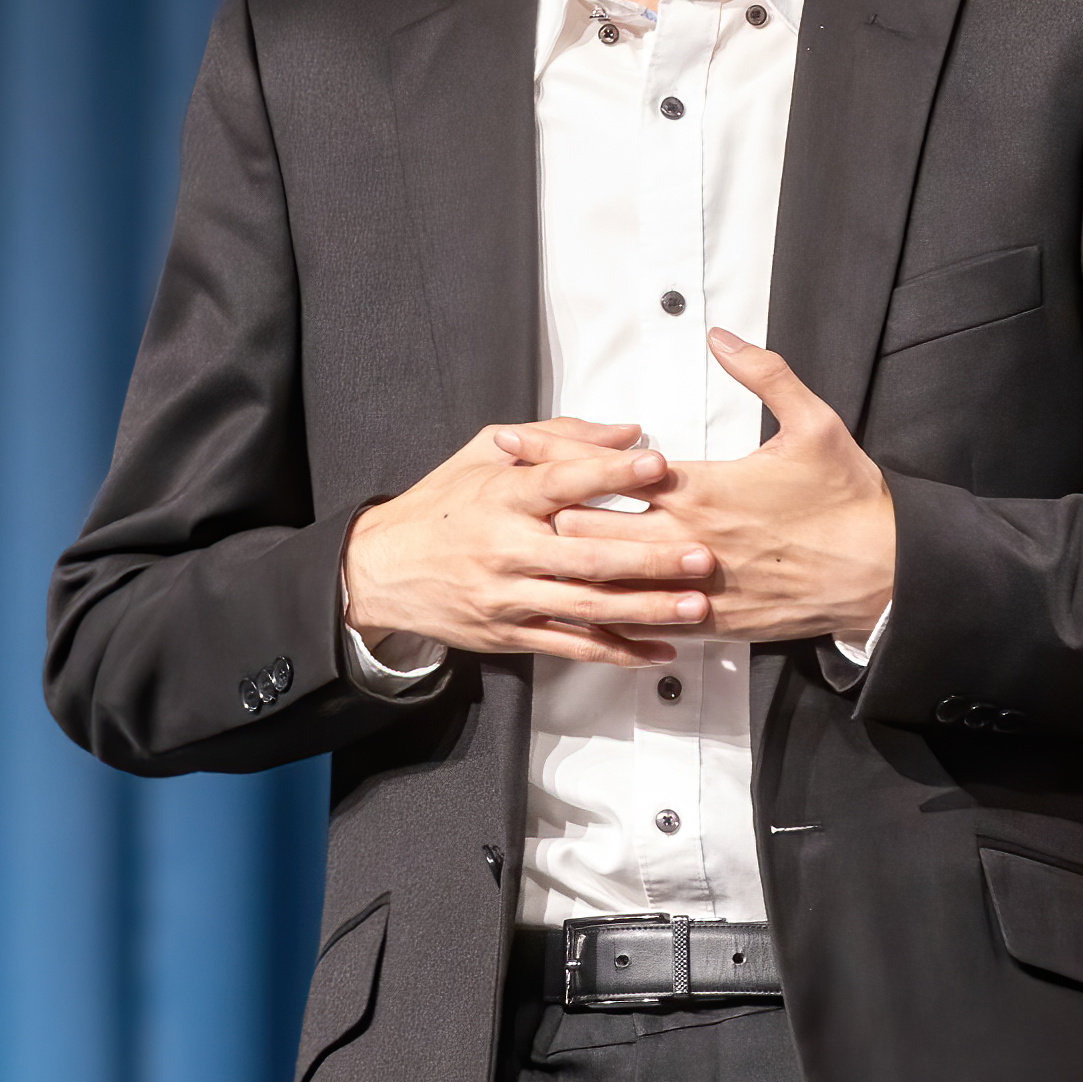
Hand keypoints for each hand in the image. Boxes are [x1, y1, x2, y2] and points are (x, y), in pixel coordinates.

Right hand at [341, 417, 716, 665]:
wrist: (380, 570)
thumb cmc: (441, 506)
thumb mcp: (485, 454)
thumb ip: (559, 438)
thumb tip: (628, 430)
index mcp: (502, 496)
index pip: (562, 481)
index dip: (611, 473)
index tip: (658, 465)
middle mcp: (506, 548)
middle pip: (587, 555)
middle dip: (649, 557)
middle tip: (701, 555)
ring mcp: (508, 596)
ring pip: (586, 607)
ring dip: (646, 608)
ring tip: (696, 604)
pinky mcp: (509, 633)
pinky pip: (571, 646)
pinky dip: (618, 651)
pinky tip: (659, 648)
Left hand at [526, 331, 894, 643]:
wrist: (886, 572)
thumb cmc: (850, 500)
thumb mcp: (814, 422)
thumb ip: (763, 374)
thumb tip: (721, 336)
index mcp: (703, 487)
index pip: (606, 468)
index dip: (552, 455)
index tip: (512, 445)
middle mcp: (689, 537)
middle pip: (588, 528)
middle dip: (543, 514)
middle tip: (501, 503)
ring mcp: (696, 585)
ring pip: (607, 581)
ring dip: (565, 565)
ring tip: (521, 552)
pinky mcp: (713, 623)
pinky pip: (645, 622)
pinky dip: (608, 613)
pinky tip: (578, 608)